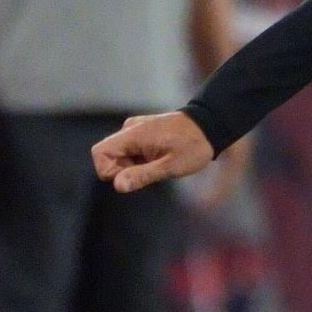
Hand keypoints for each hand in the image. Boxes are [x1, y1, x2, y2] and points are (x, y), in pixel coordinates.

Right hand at [93, 110, 214, 193]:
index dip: (110, 170)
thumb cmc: (194, 146)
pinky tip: (159, 158)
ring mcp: (136, 128)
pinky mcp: (143, 131)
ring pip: (120, 153)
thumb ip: (142, 175)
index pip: (100, 153)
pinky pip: (130, 149)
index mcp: (133, 134)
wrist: (211, 126)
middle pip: (109, 155)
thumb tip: (117, 185)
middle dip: (124, 169)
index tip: (133, 175)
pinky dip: (140, 158)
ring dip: (133, 165)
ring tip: (159, 163)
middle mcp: (129, 128)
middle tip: (152, 170)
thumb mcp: (171, 166)